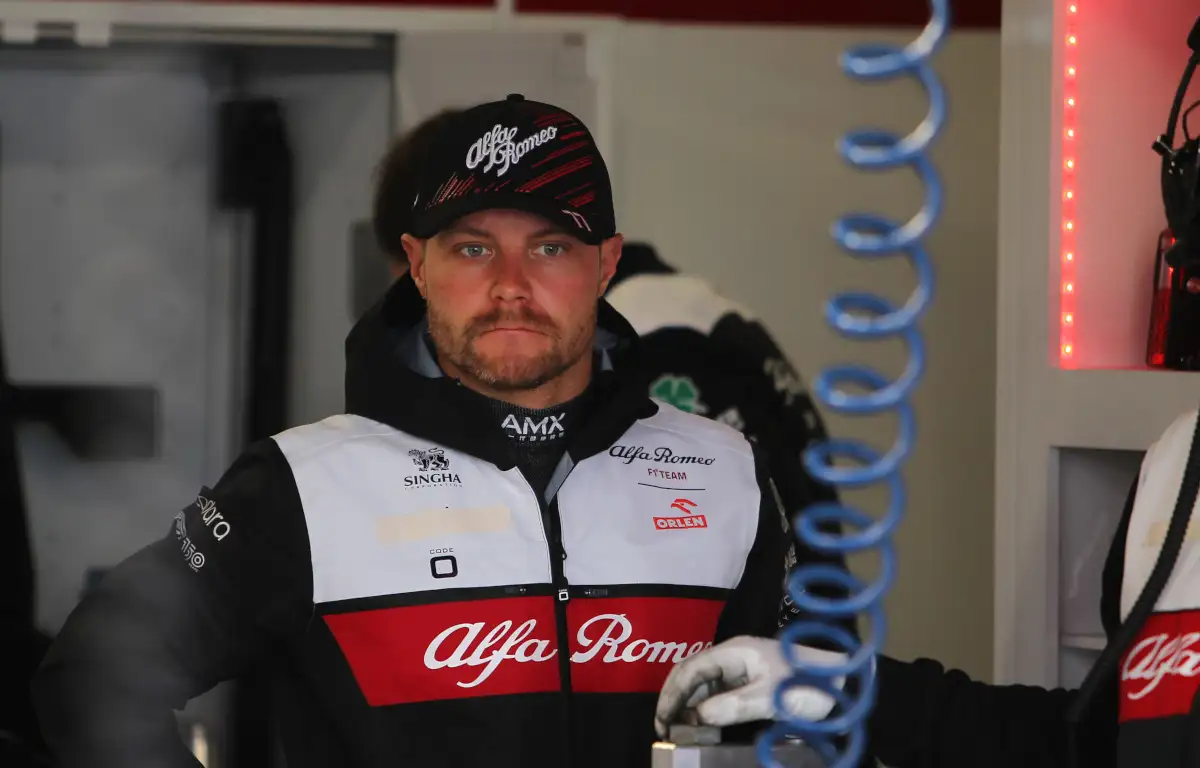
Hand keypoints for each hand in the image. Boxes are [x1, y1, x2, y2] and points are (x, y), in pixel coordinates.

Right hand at [654, 635, 846, 738]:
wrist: (844, 682)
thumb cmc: (810, 684)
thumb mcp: (771, 698)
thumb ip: (734, 706)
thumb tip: (698, 718)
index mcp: (735, 651)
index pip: (691, 669)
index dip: (672, 694)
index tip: (663, 721)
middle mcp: (733, 657)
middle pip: (691, 675)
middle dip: (673, 700)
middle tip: (663, 730)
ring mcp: (741, 670)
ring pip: (702, 686)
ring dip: (687, 707)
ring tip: (678, 732)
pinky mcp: (749, 684)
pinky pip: (717, 695)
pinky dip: (704, 711)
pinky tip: (701, 727)